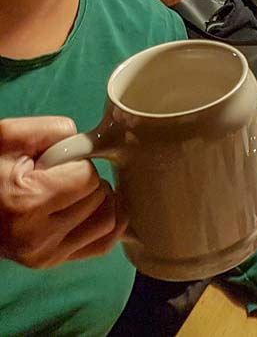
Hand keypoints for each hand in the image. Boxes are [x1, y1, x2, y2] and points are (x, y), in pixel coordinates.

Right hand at [1, 117, 124, 266]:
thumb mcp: (8, 138)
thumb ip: (52, 130)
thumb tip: (87, 140)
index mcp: (27, 204)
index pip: (88, 178)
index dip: (78, 163)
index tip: (56, 165)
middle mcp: (38, 238)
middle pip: (100, 198)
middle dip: (88, 181)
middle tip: (61, 178)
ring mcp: (46, 255)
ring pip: (110, 220)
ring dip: (100, 200)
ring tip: (74, 192)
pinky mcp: (51, 262)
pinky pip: (104, 243)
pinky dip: (108, 222)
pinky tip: (92, 208)